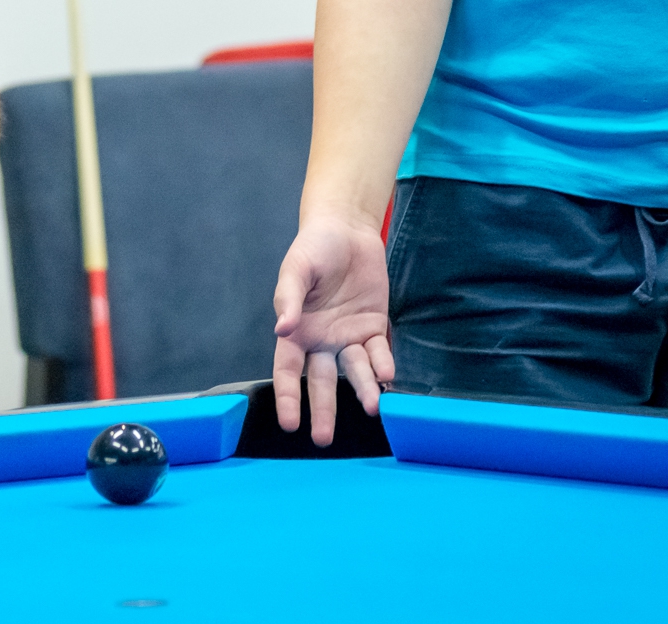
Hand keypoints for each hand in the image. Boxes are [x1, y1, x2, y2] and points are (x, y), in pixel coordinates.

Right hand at [271, 213, 395, 445]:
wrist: (347, 229)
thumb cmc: (313, 248)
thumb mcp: (296, 269)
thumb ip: (289, 299)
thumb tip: (281, 328)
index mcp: (297, 330)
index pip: (288, 369)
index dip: (288, 396)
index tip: (289, 423)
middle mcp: (322, 340)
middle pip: (322, 381)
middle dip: (323, 409)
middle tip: (323, 439)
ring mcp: (349, 335)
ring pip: (355, 370)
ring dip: (362, 389)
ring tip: (370, 407)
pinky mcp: (374, 326)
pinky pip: (379, 351)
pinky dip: (382, 363)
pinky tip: (387, 375)